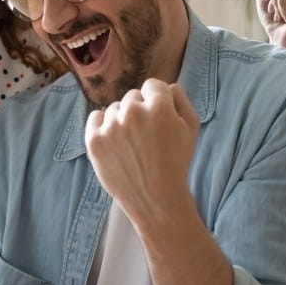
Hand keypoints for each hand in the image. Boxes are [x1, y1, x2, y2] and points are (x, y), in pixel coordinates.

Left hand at [84, 79, 199, 224]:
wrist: (156, 199)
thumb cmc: (177, 163)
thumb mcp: (192, 128)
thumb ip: (181, 99)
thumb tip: (166, 86)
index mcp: (159, 107)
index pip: (153, 85)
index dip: (158, 101)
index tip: (159, 118)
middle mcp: (132, 112)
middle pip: (132, 96)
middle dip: (140, 110)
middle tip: (146, 135)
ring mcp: (111, 127)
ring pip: (114, 108)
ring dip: (122, 120)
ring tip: (132, 144)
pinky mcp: (94, 141)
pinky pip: (95, 117)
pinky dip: (102, 125)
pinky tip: (114, 140)